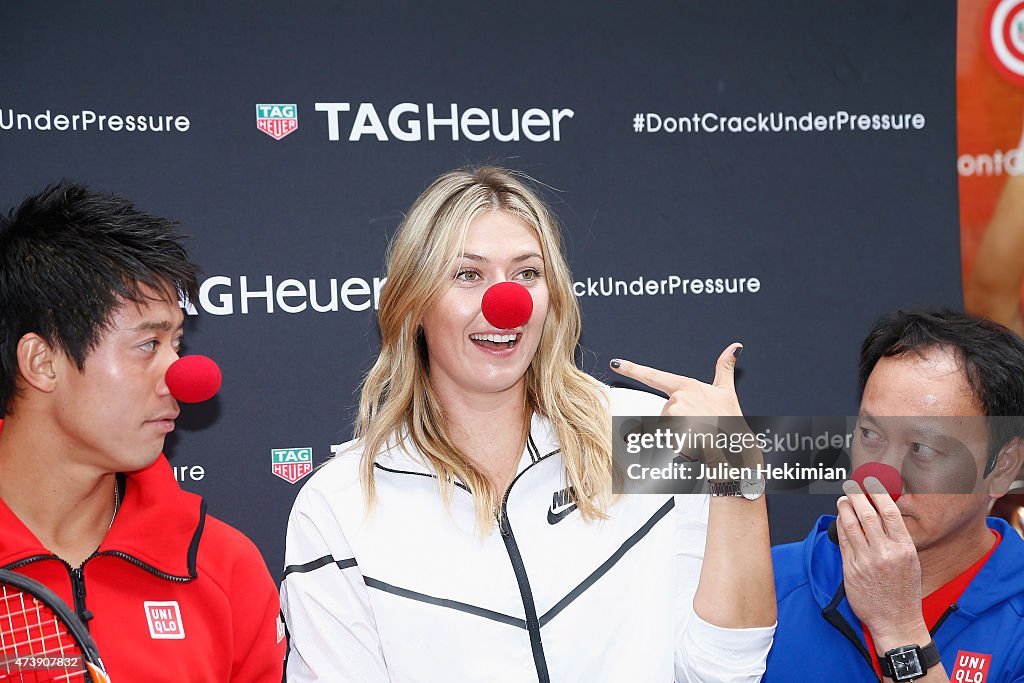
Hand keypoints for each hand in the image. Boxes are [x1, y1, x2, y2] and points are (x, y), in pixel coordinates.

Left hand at [611, 344, 754, 471]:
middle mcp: (677, 399)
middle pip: (664, 413)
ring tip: (697, 435)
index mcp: (687, 386)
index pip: (654, 376)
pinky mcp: (672, 434)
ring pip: (664, 428)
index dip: (632, 369)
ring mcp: (674, 416)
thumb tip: (735, 347)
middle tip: (698, 426)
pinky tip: (689, 445)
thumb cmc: (730, 420)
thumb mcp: (727, 391)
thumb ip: (725, 367)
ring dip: (678, 435)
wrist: (736, 446)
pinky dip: (674, 445)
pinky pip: (662, 440)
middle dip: (678, 423)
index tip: (615, 363)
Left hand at [836, 476, 926, 648]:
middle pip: (866, 514)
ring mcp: (865, 561)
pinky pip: (843, 541)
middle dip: (856, 495)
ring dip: (844, 508)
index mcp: (904, 548)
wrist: (896, 621)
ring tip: (843, 499)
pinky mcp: (850, 569)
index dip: (877, 492)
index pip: (889, 512)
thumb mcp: (911, 561)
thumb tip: (883, 512)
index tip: (870, 482)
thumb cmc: (905, 591)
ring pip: (850, 525)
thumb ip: (897, 538)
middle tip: (851, 486)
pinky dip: (840, 526)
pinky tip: (840, 518)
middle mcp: (885, 552)